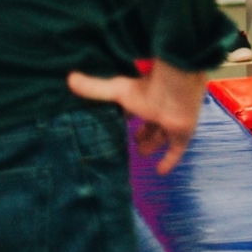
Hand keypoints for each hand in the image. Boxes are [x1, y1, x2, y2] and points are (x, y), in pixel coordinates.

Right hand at [67, 59, 207, 175]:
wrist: (180, 90)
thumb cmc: (149, 89)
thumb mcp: (118, 91)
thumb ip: (95, 88)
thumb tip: (69, 79)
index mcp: (145, 99)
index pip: (135, 109)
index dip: (127, 116)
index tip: (116, 124)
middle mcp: (160, 110)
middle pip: (150, 124)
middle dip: (142, 133)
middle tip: (131, 142)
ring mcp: (172, 123)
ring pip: (162, 136)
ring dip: (152, 145)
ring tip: (140, 154)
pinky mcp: (182, 134)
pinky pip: (176, 151)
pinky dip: (169, 161)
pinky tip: (160, 172)